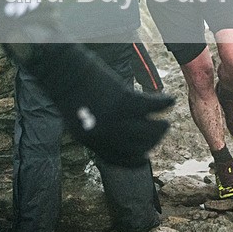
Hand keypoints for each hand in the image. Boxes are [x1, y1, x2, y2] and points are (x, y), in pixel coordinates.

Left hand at [5, 42, 173, 166]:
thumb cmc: (70, 90)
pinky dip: (164, 103)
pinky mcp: (123, 100)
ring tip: (165, 121)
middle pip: (138, 146)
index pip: (119, 159)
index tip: (145, 159)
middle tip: (159, 132)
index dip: (134, 161)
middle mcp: (104, 134)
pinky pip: (152, 106)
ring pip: (148, 130)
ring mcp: (114, 118)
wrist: (62, 70)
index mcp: (90, 141)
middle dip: (152, 142)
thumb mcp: (78, 119)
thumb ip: (97, 130)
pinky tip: (170, 100)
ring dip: (161, 127)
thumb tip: (118, 135)